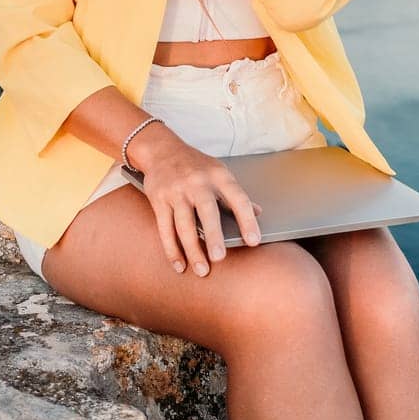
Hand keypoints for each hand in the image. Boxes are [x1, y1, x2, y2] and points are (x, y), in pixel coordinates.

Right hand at [133, 130, 265, 276]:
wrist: (162, 150)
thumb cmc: (196, 166)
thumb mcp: (220, 172)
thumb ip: (236, 194)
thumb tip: (259, 213)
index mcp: (219, 176)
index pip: (238, 198)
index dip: (247, 220)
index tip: (254, 241)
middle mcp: (198, 182)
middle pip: (207, 211)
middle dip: (214, 236)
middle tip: (219, 258)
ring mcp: (176, 191)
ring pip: (184, 225)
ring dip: (192, 250)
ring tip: (202, 270)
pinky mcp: (159, 200)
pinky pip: (165, 228)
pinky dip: (172, 249)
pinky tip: (179, 264)